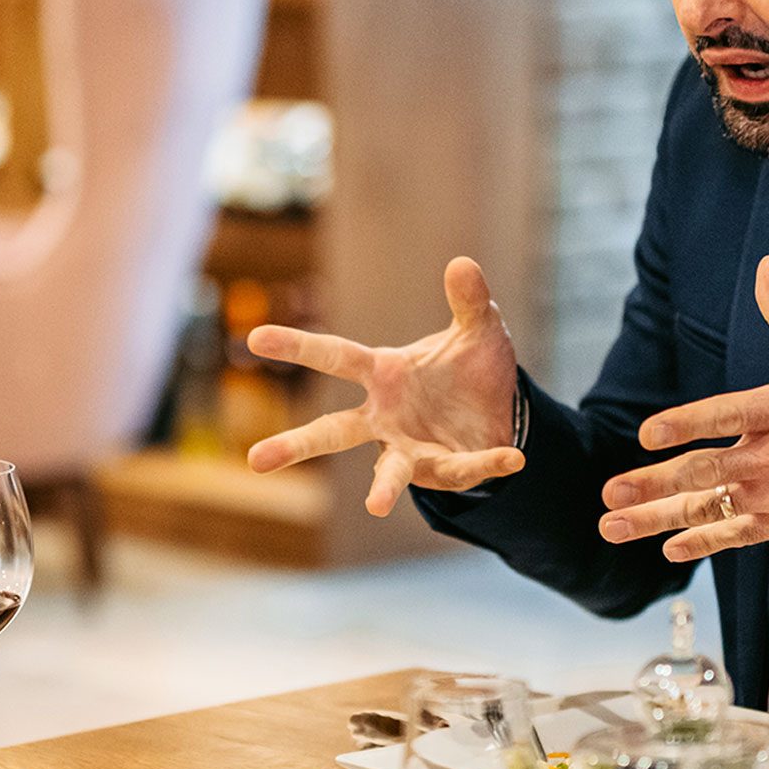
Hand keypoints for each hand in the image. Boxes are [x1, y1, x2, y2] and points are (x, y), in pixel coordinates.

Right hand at [245, 257, 525, 516]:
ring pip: (387, 472)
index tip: (256, 338)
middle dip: (296, 446)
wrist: (500, 411)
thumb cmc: (470, 370)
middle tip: (256, 461)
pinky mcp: (442, 471)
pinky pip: (464, 469)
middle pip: (334, 433)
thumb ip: (469, 300)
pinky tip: (513, 458)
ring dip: (383, 489)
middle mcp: (385, 417)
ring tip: (375, 505)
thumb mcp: (478, 329)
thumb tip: (462, 263)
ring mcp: (409, 449)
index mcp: (384, 375)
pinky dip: (488, 464)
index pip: (335, 357)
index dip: (297, 346)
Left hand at [596, 256, 768, 562]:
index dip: (685, 424)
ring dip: (656, 520)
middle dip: (650, 483)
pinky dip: (700, 544)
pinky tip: (668, 549)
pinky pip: (734, 536)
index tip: (646, 434)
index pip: (725, 415)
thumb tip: (765, 268)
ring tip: (614, 525)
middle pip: (703, 470)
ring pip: (707, 508)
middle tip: (609, 491)